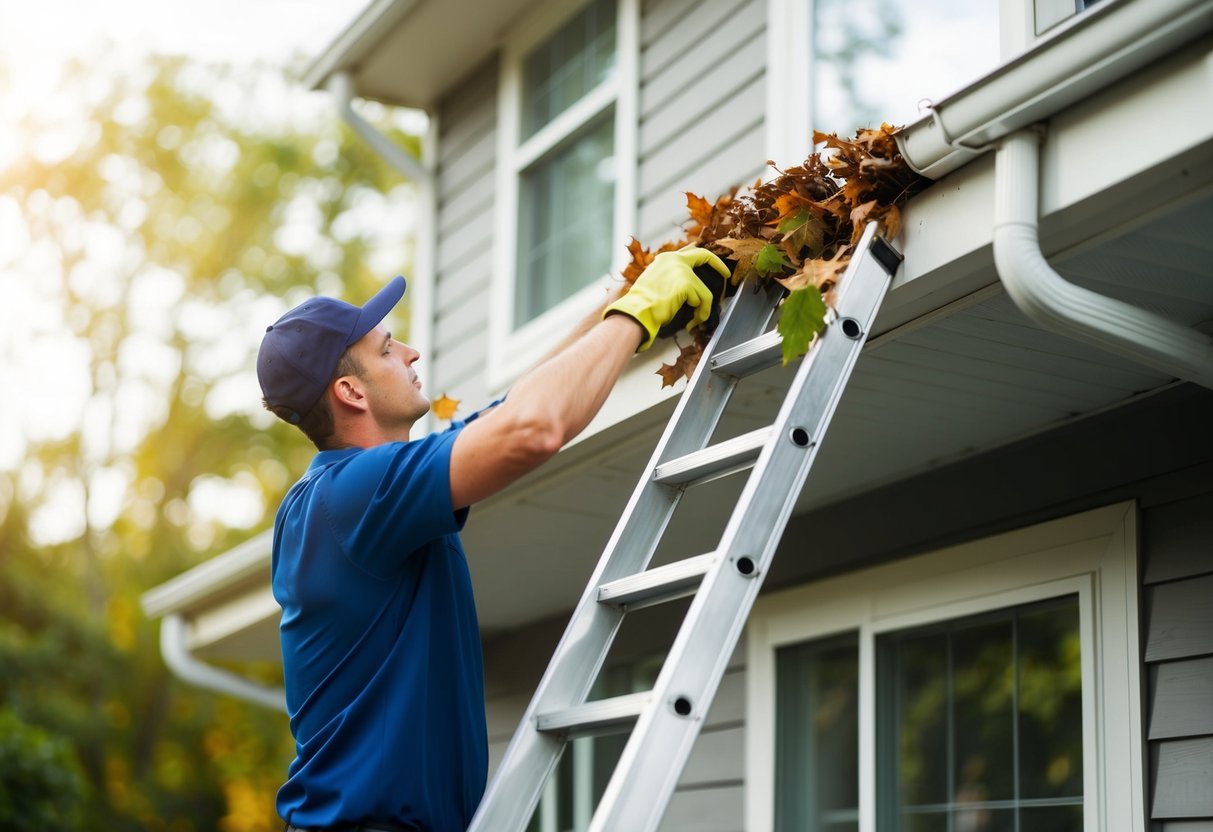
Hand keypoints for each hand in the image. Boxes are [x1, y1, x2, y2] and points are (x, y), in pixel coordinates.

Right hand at [604, 247, 730, 350]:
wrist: (636, 312)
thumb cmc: (642, 304)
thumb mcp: (655, 282)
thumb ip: (671, 278)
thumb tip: (688, 287)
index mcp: (666, 259)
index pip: (691, 251)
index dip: (705, 257)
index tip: (715, 264)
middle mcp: (674, 260)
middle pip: (704, 255)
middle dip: (718, 265)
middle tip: (726, 275)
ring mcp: (681, 271)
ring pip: (704, 290)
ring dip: (703, 308)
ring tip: (696, 320)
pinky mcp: (686, 284)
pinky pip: (703, 301)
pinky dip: (700, 314)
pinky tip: (691, 322)